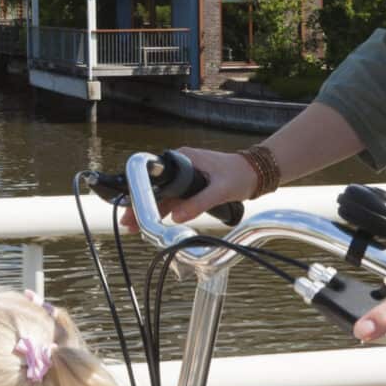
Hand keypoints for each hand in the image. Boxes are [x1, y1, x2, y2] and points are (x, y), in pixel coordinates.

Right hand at [118, 147, 252, 231]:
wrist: (257, 172)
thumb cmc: (240, 174)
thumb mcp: (220, 190)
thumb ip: (198, 203)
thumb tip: (176, 217)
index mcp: (184, 159)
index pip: (156, 176)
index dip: (141, 192)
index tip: (132, 208)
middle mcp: (182, 165)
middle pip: (156, 188)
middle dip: (141, 205)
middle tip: (128, 223)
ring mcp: (186, 176)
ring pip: (164, 195)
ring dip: (151, 210)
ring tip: (135, 226)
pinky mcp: (192, 185)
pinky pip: (174, 198)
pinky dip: (164, 210)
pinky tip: (154, 221)